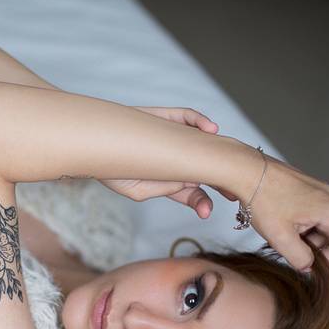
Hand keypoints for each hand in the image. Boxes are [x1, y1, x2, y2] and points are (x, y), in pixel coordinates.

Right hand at [99, 107, 235, 217]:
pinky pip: (187, 117)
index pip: (193, 192)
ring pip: (201, 142)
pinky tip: (210, 129)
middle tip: (233, 192)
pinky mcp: (166, 117)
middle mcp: (176, 159)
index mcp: (170, 180)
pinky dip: (200, 121)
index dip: (202, 201)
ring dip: (217, 149)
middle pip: (205, 168)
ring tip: (226, 156)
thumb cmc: (114, 172)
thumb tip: (190, 182)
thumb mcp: (138, 191)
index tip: (206, 212)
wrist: (94, 144)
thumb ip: (165, 189)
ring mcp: (174, 137)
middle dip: (222, 181)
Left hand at [247, 153, 328, 293]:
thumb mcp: (280, 237)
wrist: (245, 171)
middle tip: (298, 265)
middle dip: (322, 257)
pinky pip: (314, 219)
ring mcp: (321, 195)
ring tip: (284, 245)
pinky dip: (303, 232)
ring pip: (324, 231)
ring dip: (309, 245)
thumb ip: (300, 258)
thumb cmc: (261, 198)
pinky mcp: (308, 193)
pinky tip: (283, 234)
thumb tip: (308, 268)